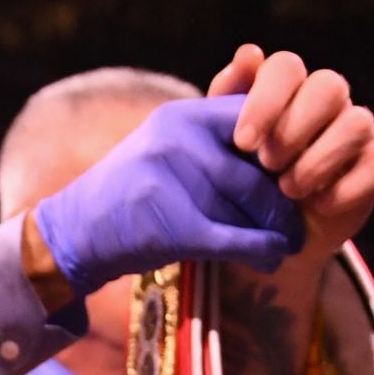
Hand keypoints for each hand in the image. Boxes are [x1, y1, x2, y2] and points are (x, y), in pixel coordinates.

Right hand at [33, 95, 303, 295]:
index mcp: (180, 115)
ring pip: (249, 207)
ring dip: (278, 231)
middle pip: (256, 171)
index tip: (292, 179)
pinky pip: (234, 239)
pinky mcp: (169, 224)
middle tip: (300, 222)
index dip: (283, 152)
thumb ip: (213, 141)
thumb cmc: (129, 195)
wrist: (73, 233)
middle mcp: (175, 139)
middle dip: (283, 202)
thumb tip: (289, 145)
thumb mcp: (165, 149)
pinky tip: (271, 259)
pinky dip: (261, 251)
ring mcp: (169, 179)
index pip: (254, 121)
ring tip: (289, 243)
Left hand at [208, 45, 373, 263]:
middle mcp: (327, 100)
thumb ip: (226, 98)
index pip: (286, 66)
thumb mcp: (221, 142)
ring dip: (318, 160)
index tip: (242, 142)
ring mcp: (358, 128)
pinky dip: (344, 189)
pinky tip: (316, 205)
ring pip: (357, 122)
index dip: (266, 99)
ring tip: (287, 189)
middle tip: (266, 165)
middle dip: (293, 129)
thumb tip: (250, 53)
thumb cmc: (240, 175)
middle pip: (329, 85)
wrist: (266, 231)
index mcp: (286, 87)